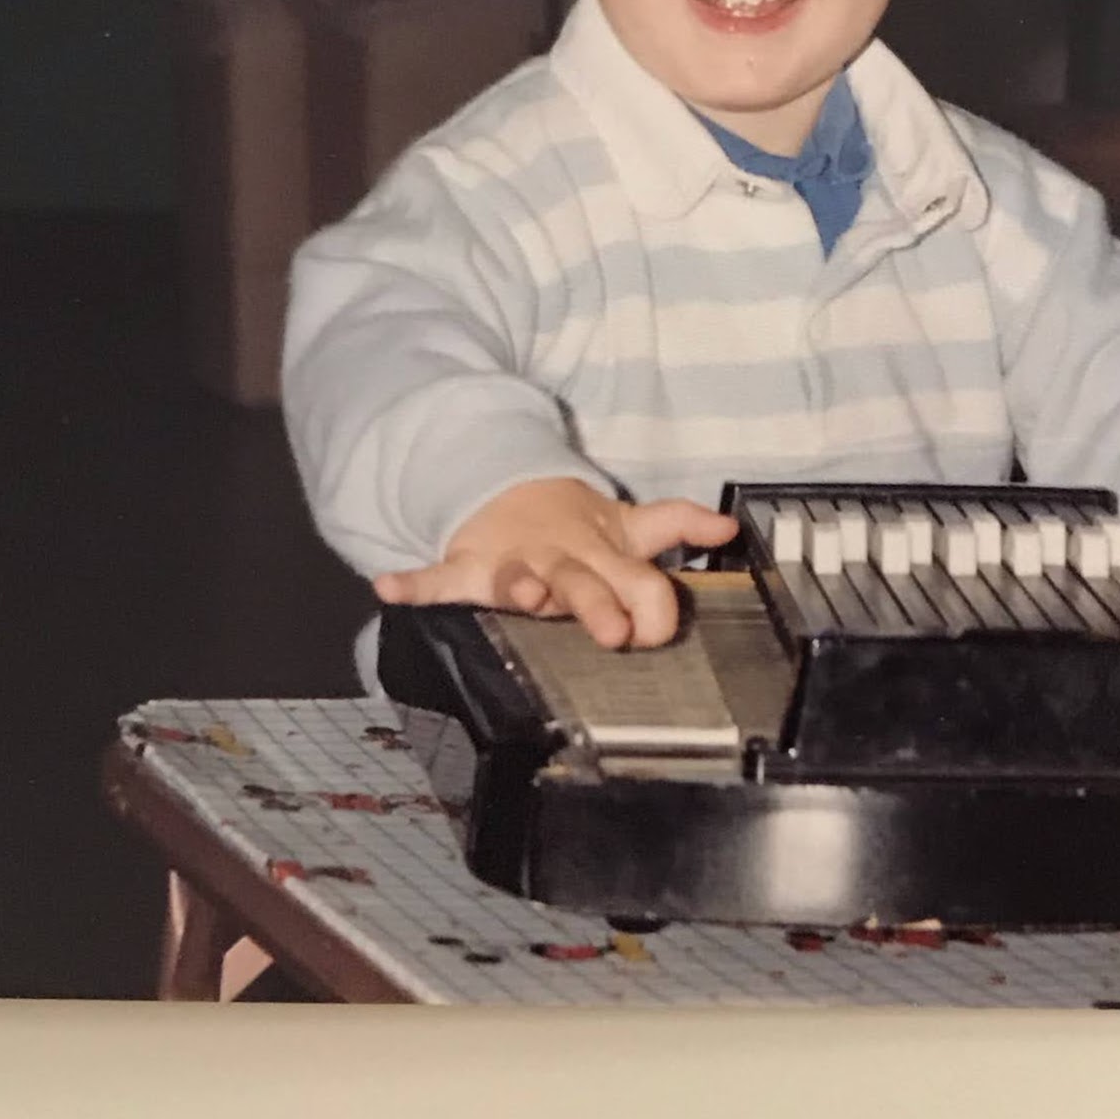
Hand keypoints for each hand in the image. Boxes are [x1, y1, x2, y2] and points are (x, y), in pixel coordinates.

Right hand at [371, 478, 737, 648]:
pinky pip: (437, 577)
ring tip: (523, 593)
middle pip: (583, 585)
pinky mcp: (468, 566)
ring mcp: (513, 562)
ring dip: (520, 585)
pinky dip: (413, 583)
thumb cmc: (575, 523)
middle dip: (599, 606)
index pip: (638, 580)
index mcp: (603, 552)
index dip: (651, 606)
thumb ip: (678, 524)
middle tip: (614, 632)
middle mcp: (561, 560)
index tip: (657, 628)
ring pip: (518, 579)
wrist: (508, 486)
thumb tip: (729, 526)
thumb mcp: (629, 521)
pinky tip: (390, 587)